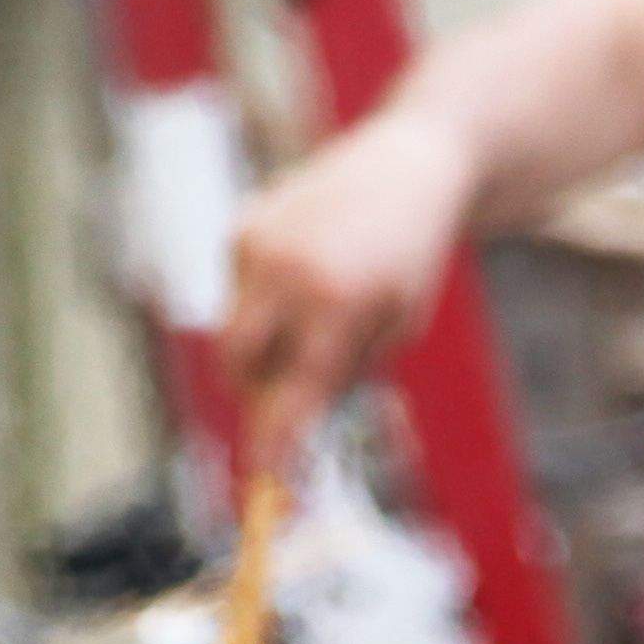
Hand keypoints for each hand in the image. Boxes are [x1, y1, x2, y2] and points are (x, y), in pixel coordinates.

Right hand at [228, 113, 475, 468]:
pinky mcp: (243, 223)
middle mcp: (285, 269)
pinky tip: (306, 274)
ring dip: (264, 344)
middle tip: (283, 402)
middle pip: (238, 364)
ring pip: (233, 329)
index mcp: (335, 301)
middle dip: (254, 392)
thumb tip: (294, 417)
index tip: (266, 479)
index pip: (293, 392)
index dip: (276, 441)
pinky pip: (237, 290)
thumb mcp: (397, 324)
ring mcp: (255, 241)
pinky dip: (263, 302)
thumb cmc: (409, 254)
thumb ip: (344, 370)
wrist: (408, 165)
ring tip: (316, 315)